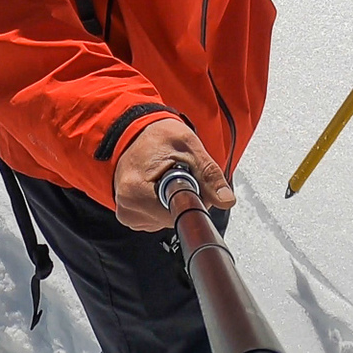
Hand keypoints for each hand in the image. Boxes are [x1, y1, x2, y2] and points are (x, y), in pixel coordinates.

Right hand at [112, 117, 233, 231]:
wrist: (137, 132)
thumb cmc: (159, 137)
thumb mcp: (189, 147)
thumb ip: (210, 174)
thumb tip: (226, 199)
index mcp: (136, 189)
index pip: (177, 214)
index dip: (193, 199)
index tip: (192, 182)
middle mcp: (126, 204)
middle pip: (172, 218)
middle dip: (183, 200)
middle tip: (179, 175)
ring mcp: (127, 211)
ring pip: (165, 220)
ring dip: (173, 203)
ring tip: (166, 178)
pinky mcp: (130, 215)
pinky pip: (156, 219)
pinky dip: (163, 206)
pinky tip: (158, 188)